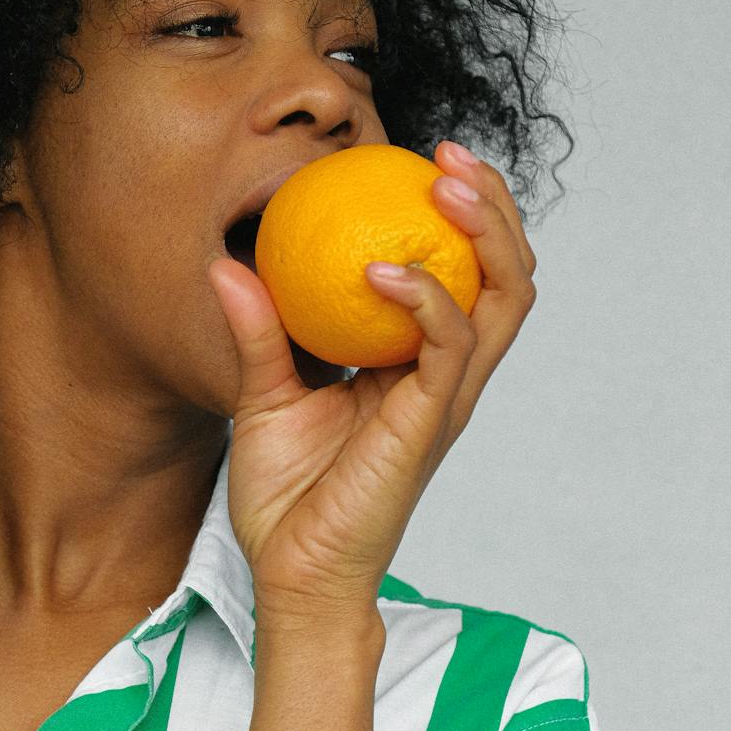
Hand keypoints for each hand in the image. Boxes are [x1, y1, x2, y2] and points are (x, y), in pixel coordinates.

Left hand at [206, 143, 537, 624]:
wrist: (293, 576)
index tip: (419, 160)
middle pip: (504, 277)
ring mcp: (444, 399)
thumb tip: (225, 264)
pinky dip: (427, 298)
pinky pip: (450, 346)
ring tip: (446, 185)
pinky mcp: (429, 423)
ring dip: (485, 234)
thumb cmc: (286, 498)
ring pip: (503, 301)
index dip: (459, 216)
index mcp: (415, 367)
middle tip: (452, 154)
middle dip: (494, 208)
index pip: (463, 276)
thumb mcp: (262, 396)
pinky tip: (384, 270)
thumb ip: (256, 330)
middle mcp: (444, 377)